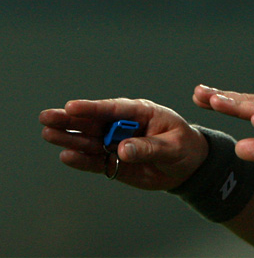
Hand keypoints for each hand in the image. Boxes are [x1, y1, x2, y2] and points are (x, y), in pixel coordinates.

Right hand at [39, 98, 207, 190]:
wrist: (187, 167)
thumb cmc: (183, 147)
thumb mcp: (172, 146)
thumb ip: (148, 147)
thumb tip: (121, 149)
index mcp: (141, 111)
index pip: (114, 108)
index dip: (92, 107)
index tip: (71, 106)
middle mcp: (124, 125)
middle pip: (94, 121)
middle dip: (71, 119)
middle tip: (46, 116)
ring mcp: (117, 143)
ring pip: (90, 140)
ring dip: (70, 137)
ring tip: (48, 134)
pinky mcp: (114, 161)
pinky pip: (95, 161)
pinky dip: (81, 160)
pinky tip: (66, 156)